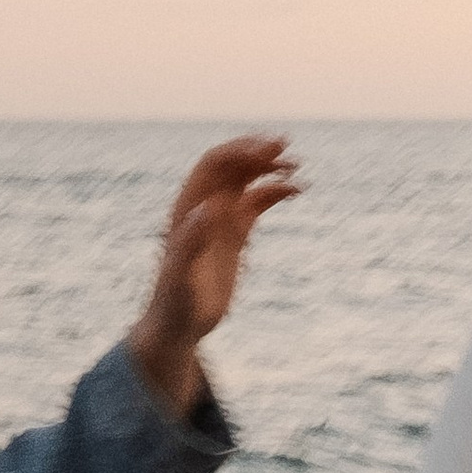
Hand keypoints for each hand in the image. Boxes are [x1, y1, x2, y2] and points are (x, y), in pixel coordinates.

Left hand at [128, 133, 300, 413]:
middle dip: (256, 151)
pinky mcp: (234, 235)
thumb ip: (191, 241)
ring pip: (246, 180)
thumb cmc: (175, 304)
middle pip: (231, 165)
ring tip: (295, 166)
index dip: (238, 152)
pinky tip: (296, 191)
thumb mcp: (180, 276)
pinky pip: (257, 202)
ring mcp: (220, 220)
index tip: (267, 151)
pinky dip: (275, 192)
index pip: (213, 165)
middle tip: (285, 145)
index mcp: (187, 209)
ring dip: (268, 167)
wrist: (178, 327)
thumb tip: (209, 207)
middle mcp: (203, 208)